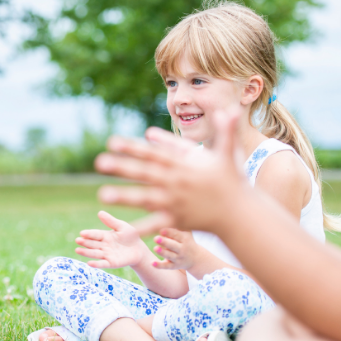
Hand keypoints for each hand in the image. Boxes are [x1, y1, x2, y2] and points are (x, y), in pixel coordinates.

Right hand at [74, 211, 148, 268]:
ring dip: (86, 253)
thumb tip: (100, 212)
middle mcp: (103, 246)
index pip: (95, 234)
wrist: (139, 249)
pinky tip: (90, 263)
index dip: (89, 234)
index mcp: (105, 236)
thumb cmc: (130, 236)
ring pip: (95, 253)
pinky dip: (96, 264)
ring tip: (78, 250)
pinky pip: (103, 264)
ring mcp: (107, 255)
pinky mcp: (111, 263)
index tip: (82, 233)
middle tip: (77, 240)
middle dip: (85, 242)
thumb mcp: (121, 226)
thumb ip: (111, 221)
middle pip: (92, 244)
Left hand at [95, 106, 250, 232]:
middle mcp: (178, 182)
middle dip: (123, 167)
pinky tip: (124, 230)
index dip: (133, 147)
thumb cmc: (233, 181)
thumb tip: (225, 109)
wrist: (241, 212)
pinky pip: (156, 224)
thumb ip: (224, 131)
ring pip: (146, 198)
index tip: (112, 142)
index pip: (154, 154)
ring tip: (102, 195)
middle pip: (145, 173)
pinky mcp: (179, 220)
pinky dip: (140, 227)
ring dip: (124, 197)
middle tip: (100, 162)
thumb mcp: (228, 153)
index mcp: (185, 165)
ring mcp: (177, 202)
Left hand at [150, 228, 202, 270]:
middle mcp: (182, 249)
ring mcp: (178, 258)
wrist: (196, 258)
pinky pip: (166, 266)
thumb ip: (177, 225)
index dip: (169, 232)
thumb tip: (164, 214)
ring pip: (170, 256)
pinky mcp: (174, 266)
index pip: (177, 235)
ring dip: (162, 252)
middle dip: (165, 242)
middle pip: (173, 246)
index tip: (161, 230)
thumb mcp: (186, 232)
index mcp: (185, 239)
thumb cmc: (187, 240)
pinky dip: (159, 265)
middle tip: (156, 238)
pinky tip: (152, 263)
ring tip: (155, 248)